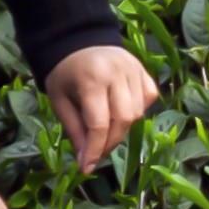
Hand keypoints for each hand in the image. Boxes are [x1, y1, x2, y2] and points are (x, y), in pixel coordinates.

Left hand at [45, 43, 160, 172]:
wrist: (78, 41)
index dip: (94, 150)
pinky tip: (122, 111)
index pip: (99, 124)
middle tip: (96, 151)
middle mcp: (117, 72)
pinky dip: (138, 111)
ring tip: (106, 132)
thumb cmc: (65, 73)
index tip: (87, 168)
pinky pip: (149, 98)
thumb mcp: (59, 100)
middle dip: (110, 143)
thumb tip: (85, 161)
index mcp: (91, 79)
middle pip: (123, 120)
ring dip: (123, 129)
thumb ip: (73, 129)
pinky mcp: (144, 71)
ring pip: (138, 113)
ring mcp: (134, 70)